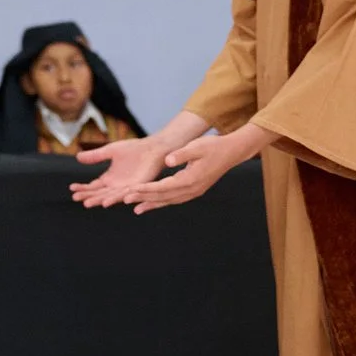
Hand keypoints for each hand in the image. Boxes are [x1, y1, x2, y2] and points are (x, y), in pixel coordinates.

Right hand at [70, 137, 171, 207]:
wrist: (153, 148)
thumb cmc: (134, 149)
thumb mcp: (110, 151)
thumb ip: (96, 156)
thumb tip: (77, 157)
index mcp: (109, 179)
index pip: (93, 186)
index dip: (82, 188)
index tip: (71, 188)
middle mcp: (117, 186)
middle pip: (99, 193)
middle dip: (87, 196)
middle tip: (75, 198)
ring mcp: (127, 188)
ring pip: (111, 196)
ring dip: (99, 200)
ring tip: (88, 203)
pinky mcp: (138, 187)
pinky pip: (126, 194)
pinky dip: (116, 198)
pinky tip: (107, 202)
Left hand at [121, 124, 266, 213]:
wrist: (230, 153)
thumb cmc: (213, 146)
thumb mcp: (197, 146)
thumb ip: (182, 154)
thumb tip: (168, 161)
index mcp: (190, 179)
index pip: (162, 187)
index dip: (145, 190)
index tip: (129, 191)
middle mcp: (191, 190)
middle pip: (163, 197)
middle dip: (143, 198)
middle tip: (124, 199)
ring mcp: (193, 192)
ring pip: (168, 201)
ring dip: (152, 204)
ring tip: (135, 209)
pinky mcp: (194, 191)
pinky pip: (174, 199)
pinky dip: (161, 202)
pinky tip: (152, 203)